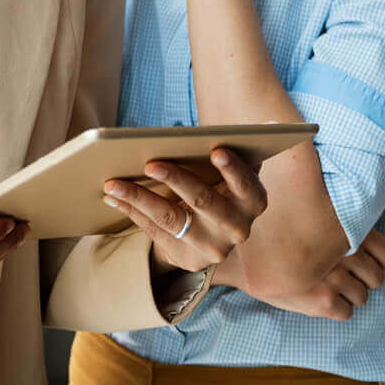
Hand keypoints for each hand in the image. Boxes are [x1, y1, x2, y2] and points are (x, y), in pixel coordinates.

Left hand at [103, 147, 267, 273]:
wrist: (215, 236)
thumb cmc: (224, 189)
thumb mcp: (238, 174)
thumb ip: (247, 151)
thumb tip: (271, 127)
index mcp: (254, 202)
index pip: (246, 185)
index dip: (233, 169)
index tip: (216, 150)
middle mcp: (236, 228)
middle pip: (203, 201)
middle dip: (175, 179)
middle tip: (149, 162)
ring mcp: (210, 246)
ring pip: (171, 219)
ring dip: (139, 197)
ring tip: (113, 182)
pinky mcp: (185, 257)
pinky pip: (154, 231)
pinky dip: (132, 212)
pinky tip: (113, 198)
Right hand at [234, 228, 384, 320]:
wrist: (247, 257)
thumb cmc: (289, 237)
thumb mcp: (328, 227)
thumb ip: (370, 239)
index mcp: (344, 228)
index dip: (382, 260)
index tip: (362, 259)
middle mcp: (341, 251)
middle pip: (376, 277)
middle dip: (361, 276)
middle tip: (336, 269)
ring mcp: (331, 276)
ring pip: (363, 295)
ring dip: (348, 291)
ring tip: (324, 280)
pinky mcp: (321, 301)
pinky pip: (347, 311)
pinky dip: (336, 306)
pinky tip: (317, 294)